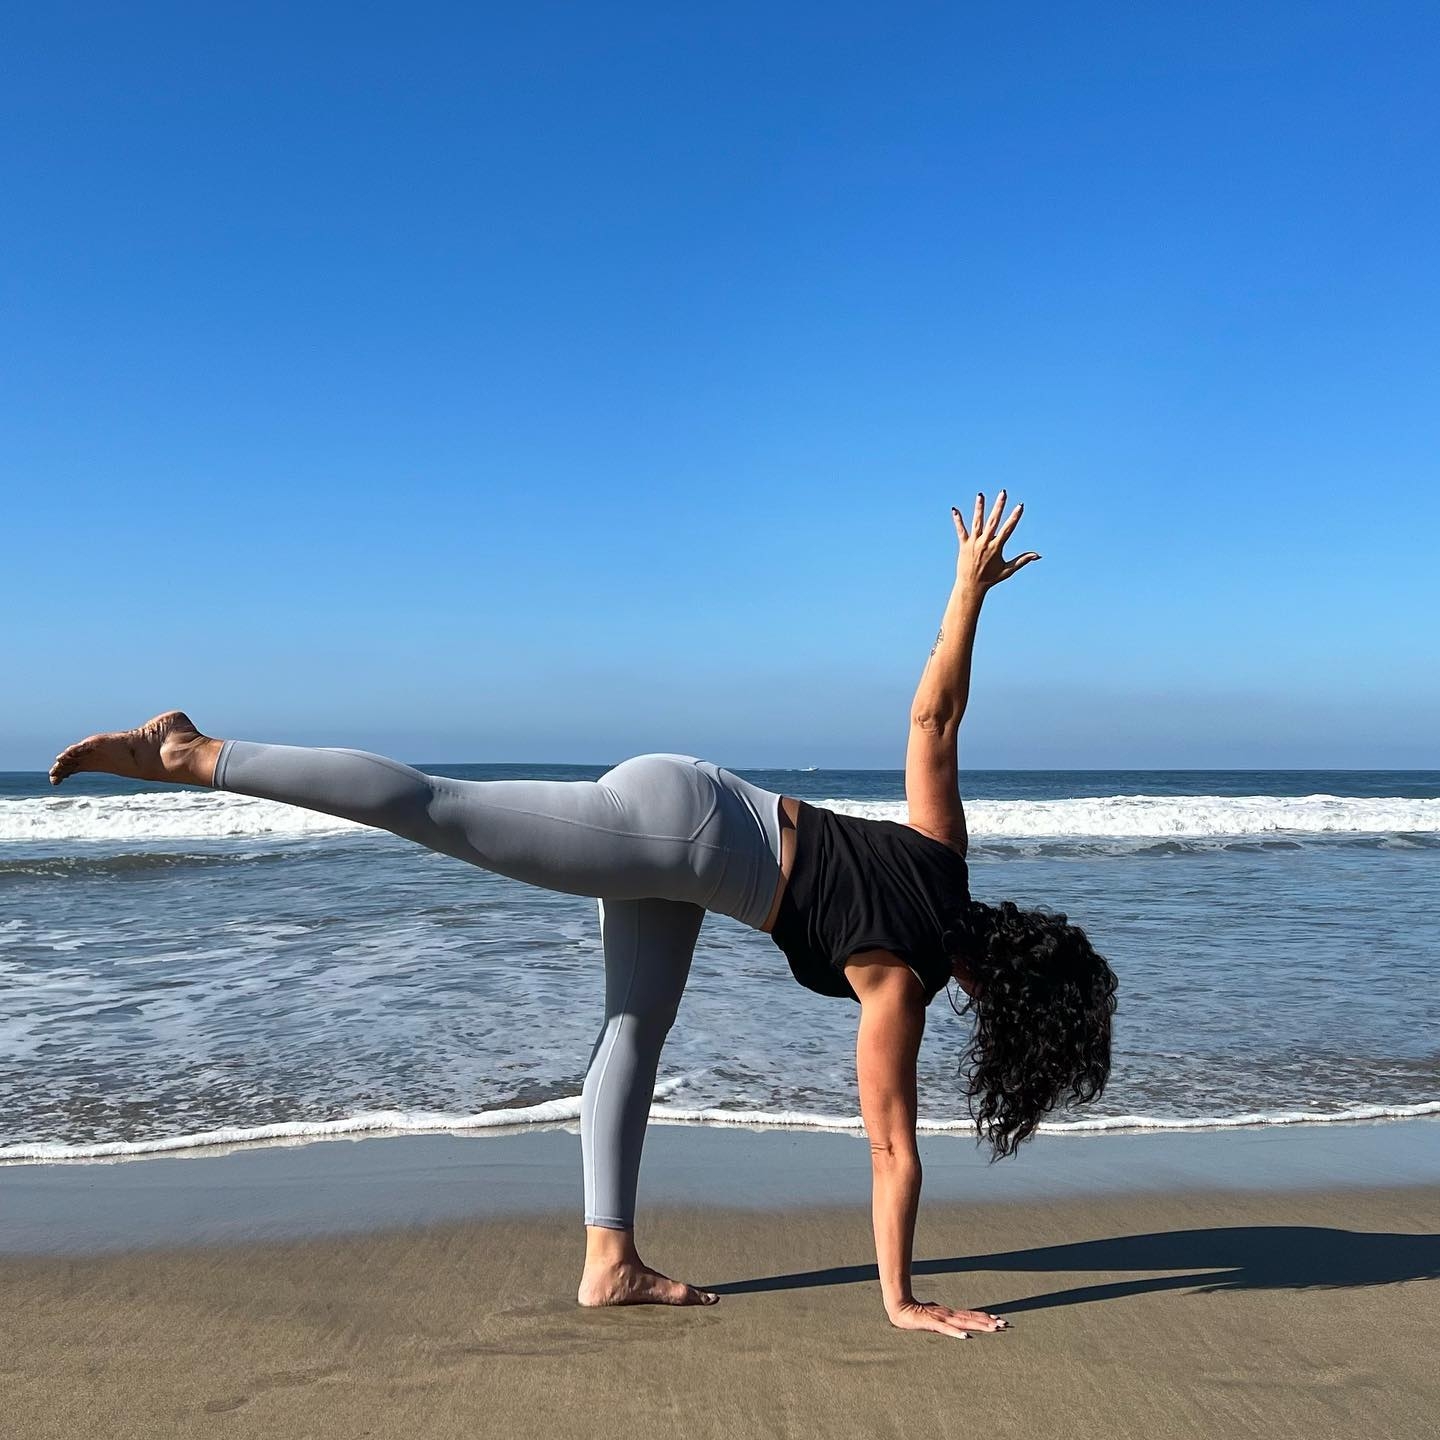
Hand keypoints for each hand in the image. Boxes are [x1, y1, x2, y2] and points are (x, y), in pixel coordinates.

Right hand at [887, 1298, 1011, 1338]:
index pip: (970, 1315)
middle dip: (988, 1322)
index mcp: (949, 1314)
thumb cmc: (916, 1313)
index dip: (985, 1317)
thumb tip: (953, 1324)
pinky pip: (946, 1330)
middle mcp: (948, 1314)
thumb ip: (944, 1320)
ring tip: (992, 1329)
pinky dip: (956, 1333)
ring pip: (963, 1323)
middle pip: (971, 1318)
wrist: (899, 1307)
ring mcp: (941, 1318)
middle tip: (1004, 1324)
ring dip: (978, 1326)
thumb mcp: (934, 1317)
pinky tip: (965, 1337)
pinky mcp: (932, 1323)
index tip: (999, 1320)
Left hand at [953, 490, 1039, 592]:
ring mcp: (974, 543)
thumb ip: (1022, 560)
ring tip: (980, 495)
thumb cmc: (991, 578)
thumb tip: (1038, 555)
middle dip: (999, 506)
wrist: (971, 586)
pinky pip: (961, 530)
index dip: (1015, 517)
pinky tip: (954, 509)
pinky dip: (958, 520)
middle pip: (993, 521)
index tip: (1020, 506)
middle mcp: (985, 543)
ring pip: (977, 522)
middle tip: (1003, 493)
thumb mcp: (1008, 570)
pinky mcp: (963, 545)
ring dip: (979, 508)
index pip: (1008, 529)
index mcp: (997, 547)